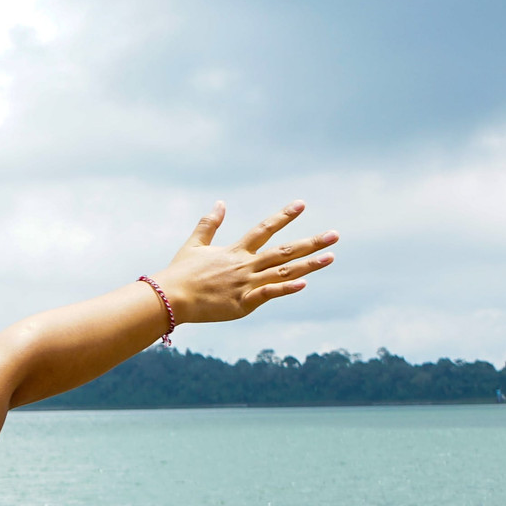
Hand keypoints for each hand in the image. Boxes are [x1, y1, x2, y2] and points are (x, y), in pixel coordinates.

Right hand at [151, 200, 337, 323]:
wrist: (170, 297)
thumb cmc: (180, 273)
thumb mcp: (194, 244)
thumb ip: (209, 224)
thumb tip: (220, 202)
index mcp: (235, 251)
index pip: (264, 229)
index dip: (284, 216)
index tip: (302, 204)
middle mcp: (245, 265)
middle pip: (284, 251)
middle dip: (311, 242)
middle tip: (335, 234)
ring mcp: (246, 284)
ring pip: (283, 272)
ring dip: (308, 264)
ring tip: (331, 256)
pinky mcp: (242, 303)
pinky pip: (268, 294)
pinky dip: (286, 289)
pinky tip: (304, 284)